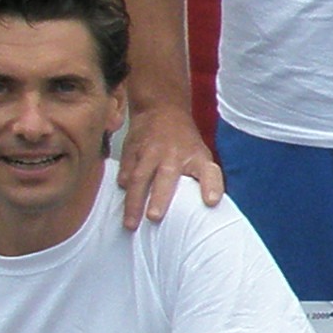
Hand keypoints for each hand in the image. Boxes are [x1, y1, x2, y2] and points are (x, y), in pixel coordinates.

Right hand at [116, 103, 223, 227]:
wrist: (161, 109)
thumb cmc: (185, 143)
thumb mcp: (202, 157)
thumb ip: (206, 180)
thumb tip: (210, 207)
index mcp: (196, 158)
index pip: (208, 172)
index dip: (211, 187)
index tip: (211, 202)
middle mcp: (173, 155)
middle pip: (166, 177)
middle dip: (160, 197)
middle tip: (155, 218)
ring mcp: (150, 151)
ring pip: (140, 177)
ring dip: (135, 200)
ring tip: (131, 223)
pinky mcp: (131, 150)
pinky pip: (126, 169)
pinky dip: (123, 184)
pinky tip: (121, 199)